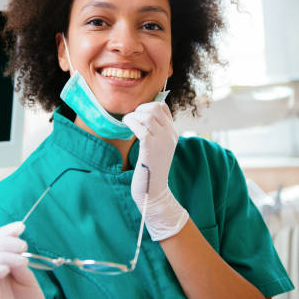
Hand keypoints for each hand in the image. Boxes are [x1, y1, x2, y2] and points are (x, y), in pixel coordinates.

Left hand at [122, 102, 188, 240]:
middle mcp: (169, 135)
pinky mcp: (150, 149)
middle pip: (155, 107)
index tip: (138, 116)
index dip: (148, 106)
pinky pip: (141, 127)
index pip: (163, 107)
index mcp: (172, 133)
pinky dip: (131, 122)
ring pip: (148, 115)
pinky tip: (126, 126)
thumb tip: (140, 116)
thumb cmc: (151, 170)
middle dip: (140, 109)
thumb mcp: (157, 148)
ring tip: (128, 123)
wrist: (154, 192)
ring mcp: (161, 141)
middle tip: (132, 120)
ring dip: (134, 116)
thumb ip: (154, 133)